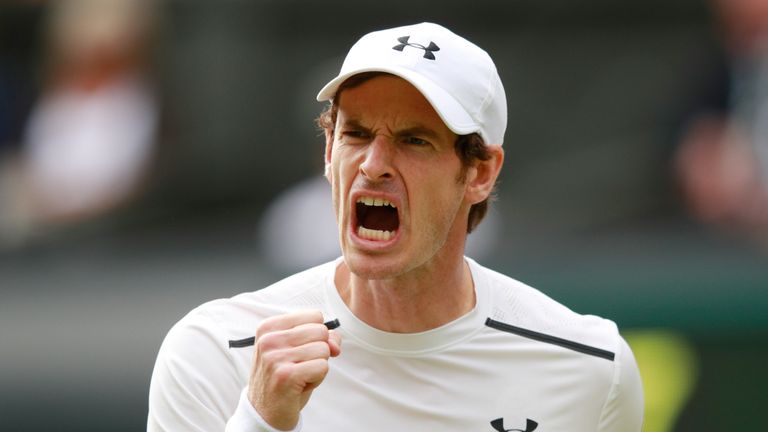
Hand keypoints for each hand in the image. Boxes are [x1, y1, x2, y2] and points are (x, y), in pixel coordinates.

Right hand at [247, 310, 341, 429]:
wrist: (265, 410)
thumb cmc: (284, 376)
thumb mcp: (298, 349)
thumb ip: (322, 337)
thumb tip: (335, 345)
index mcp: (269, 327)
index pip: (315, 316)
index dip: (316, 336)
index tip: (298, 351)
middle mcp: (269, 340)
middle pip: (321, 331)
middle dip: (318, 351)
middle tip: (299, 366)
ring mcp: (275, 357)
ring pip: (324, 350)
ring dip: (318, 366)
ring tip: (299, 375)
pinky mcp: (286, 376)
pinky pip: (323, 367)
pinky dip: (318, 378)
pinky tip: (300, 385)